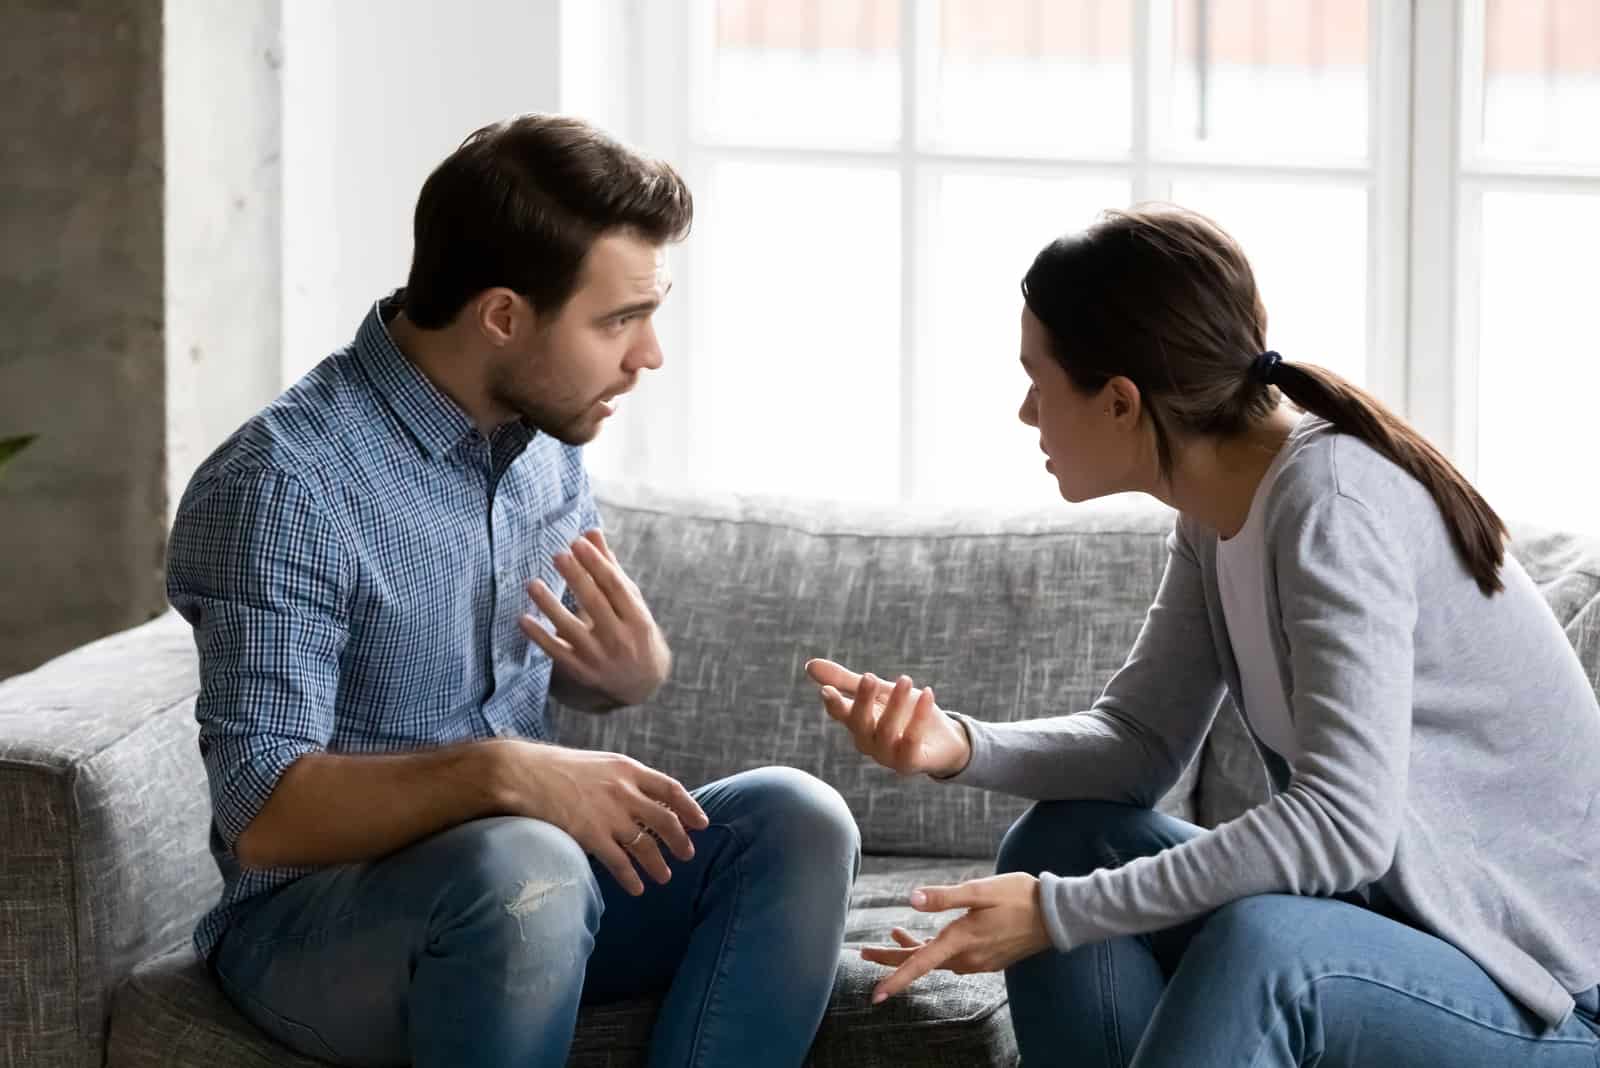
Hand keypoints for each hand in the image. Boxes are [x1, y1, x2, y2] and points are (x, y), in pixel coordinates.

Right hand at [491, 740, 707, 895]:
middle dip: (680, 840)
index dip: (690, 808)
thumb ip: (620, 779)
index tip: (702, 823)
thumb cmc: (554, 767)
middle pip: (664, 821)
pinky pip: (620, 863)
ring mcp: (609, 814)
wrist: (522, 773)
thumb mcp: (596, 763)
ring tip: (664, 877)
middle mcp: (624, 791)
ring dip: (658, 864)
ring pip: (646, 846)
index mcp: (626, 769)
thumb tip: (638, 797)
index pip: (670, 789)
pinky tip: (637, 888)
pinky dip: (631, 878)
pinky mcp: (591, 835)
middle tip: (687, 854)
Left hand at [520, 529, 671, 707]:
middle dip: (576, 578)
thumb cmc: (634, 631)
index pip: (615, 586)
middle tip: (558, 555)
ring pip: (572, 629)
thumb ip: (609, 568)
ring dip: (550, 606)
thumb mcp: (630, 602)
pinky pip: (556, 652)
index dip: (597, 564)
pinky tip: (523, 619)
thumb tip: (591, 532)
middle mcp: (620, 638)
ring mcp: (600, 658)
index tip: (578, 542)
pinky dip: (539, 636)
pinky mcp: (581, 672)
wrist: (641, 684)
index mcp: (637, 618)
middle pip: (595, 603)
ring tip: (532, 583)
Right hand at [804, 659, 971, 777]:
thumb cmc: (906, 713)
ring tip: (906, 679)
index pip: (840, 714)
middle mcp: (868, 742)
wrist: (944, 740)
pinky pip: (911, 740)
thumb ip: (846, 681)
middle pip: (859, 722)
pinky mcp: (909, 764)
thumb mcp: (879, 692)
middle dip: (863, 700)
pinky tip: (928, 694)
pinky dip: (919, 716)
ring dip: (895, 703)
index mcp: (857, 724)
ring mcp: (887, 756)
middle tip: (870, 677)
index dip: (833, 704)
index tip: (827, 690)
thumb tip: (809, 665)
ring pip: (885, 730)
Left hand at [859, 873, 1050, 1002]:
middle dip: (892, 958)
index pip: (920, 963)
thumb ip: (945, 897)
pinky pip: (952, 958)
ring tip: (894, 934)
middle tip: (864, 952)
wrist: (1057, 915)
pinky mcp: (987, 958)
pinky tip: (931, 936)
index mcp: (962, 940)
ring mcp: (979, 961)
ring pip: (937, 960)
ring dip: (914, 949)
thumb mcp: (980, 890)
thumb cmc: (1019, 897)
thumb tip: (911, 900)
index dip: (895, 977)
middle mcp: (968, 957)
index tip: (875, 996)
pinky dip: (935, 948)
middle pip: (921, 962)